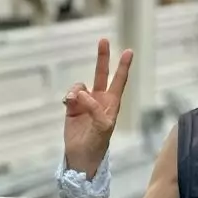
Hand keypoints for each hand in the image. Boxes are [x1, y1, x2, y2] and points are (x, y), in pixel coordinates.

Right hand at [63, 39, 132, 177]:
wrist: (81, 157)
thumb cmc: (97, 144)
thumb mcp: (102, 127)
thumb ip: (95, 109)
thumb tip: (83, 93)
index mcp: (112, 104)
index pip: (120, 81)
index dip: (123, 66)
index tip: (129, 51)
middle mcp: (100, 100)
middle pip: (101, 74)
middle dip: (102, 58)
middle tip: (103, 40)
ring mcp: (85, 103)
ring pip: (81, 85)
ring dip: (77, 90)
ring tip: (74, 101)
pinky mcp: (72, 108)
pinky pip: (70, 94)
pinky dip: (69, 96)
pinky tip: (69, 103)